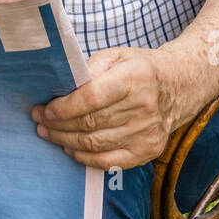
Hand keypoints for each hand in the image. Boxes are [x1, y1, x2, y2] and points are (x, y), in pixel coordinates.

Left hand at [30, 46, 192, 169]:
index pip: (92, 98)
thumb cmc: (140, 69)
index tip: (46, 109)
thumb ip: (89, 69)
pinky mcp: (148, 150)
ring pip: (96, 144)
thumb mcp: (116, 56)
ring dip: (66, 141)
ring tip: (48, 133)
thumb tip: (61, 89)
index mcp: (135, 78)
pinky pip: (109, 162)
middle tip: (39, 121)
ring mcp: (148, 132)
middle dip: (59, 125)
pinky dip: (85, 158)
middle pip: (91, 123)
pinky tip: (70, 148)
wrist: (179, 86)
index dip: (65, 107)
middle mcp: (144, 107)